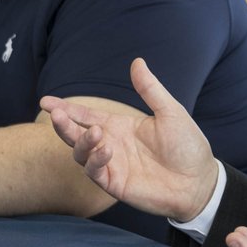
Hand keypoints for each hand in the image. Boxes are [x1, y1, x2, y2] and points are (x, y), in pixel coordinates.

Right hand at [40, 58, 218, 221]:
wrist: (200, 181)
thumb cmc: (187, 146)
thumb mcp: (170, 112)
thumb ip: (150, 89)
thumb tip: (137, 61)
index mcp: (120, 126)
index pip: (86, 116)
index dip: (66, 109)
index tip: (46, 101)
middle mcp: (111, 145)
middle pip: (77, 134)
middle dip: (63, 124)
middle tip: (55, 114)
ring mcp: (112, 165)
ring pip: (82, 153)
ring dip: (82, 141)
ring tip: (94, 132)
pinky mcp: (116, 184)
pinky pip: (96, 172)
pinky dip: (96, 161)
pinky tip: (106, 150)